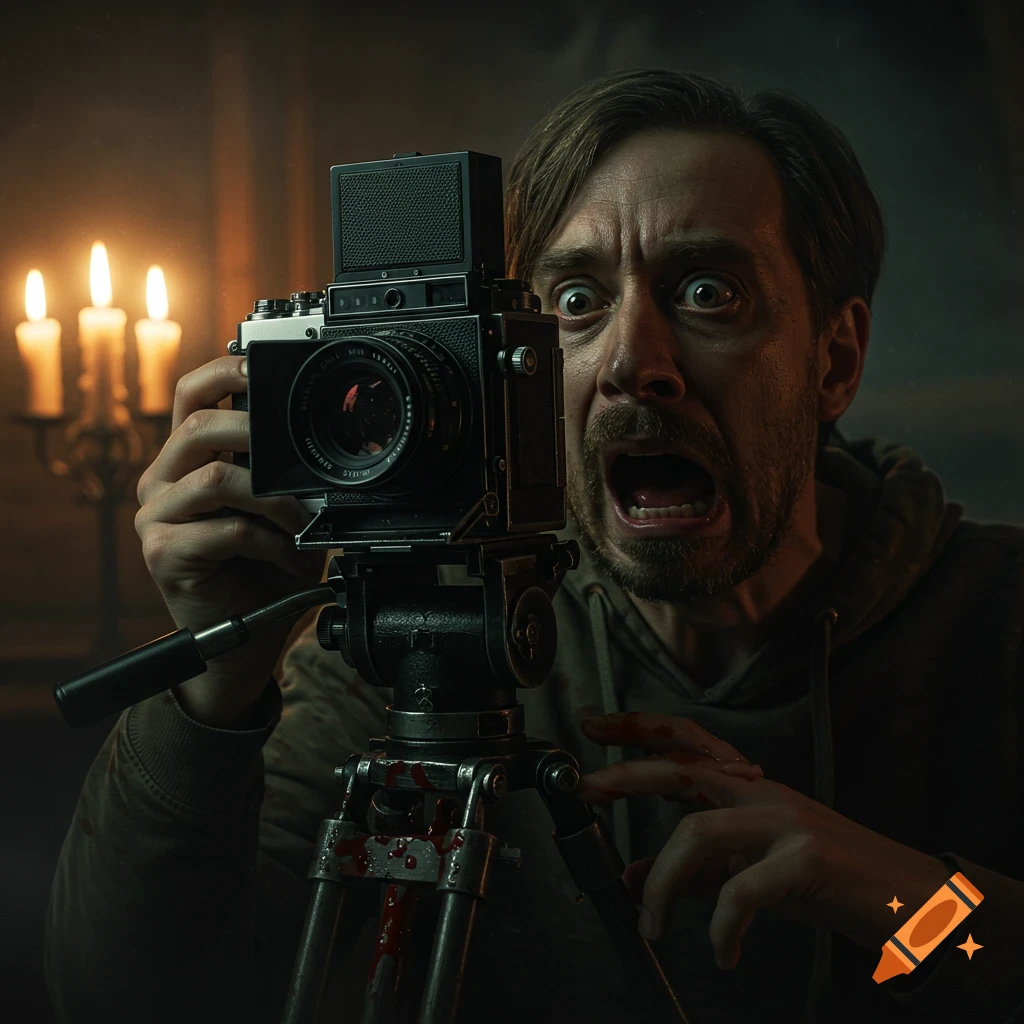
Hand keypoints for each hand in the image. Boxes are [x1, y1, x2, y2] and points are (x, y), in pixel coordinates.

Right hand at [135, 355, 324, 724]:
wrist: (246, 638)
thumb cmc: (264, 569)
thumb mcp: (280, 509)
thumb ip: (281, 469)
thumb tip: (317, 431)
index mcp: (186, 460)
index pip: (190, 395)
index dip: (224, 371)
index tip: (263, 365)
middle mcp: (162, 482)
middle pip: (198, 427)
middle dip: (257, 433)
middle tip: (297, 463)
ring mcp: (157, 518)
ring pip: (215, 477)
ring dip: (275, 499)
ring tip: (302, 523)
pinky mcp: (163, 554)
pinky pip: (226, 529)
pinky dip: (270, 541)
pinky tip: (287, 557)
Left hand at [577, 712, 948, 969]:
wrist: (907, 903)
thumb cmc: (823, 883)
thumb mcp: (748, 873)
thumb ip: (692, 874)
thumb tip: (633, 878)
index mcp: (747, 788)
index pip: (685, 742)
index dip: (637, 728)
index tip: (592, 723)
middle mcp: (762, 791)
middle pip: (683, 766)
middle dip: (628, 773)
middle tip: (588, 788)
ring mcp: (785, 820)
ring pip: (698, 830)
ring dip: (664, 882)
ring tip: (652, 924)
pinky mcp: (807, 859)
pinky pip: (741, 890)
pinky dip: (722, 926)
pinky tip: (722, 952)